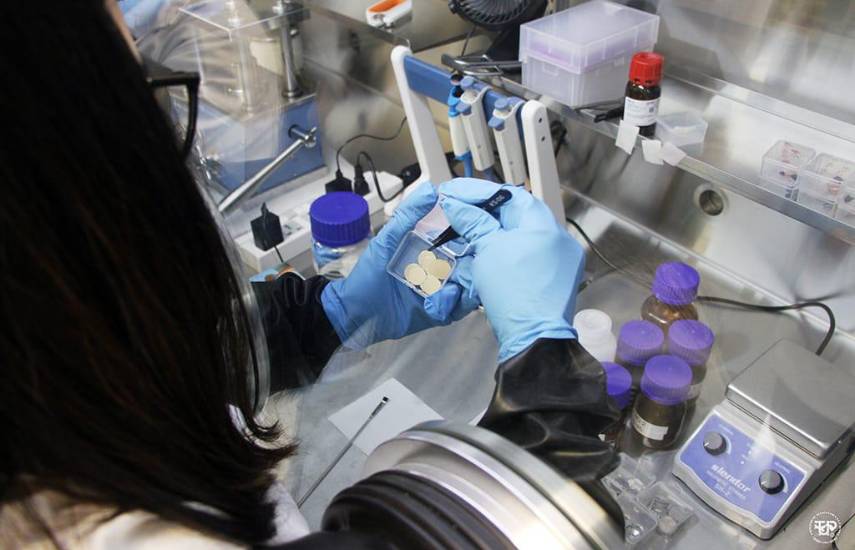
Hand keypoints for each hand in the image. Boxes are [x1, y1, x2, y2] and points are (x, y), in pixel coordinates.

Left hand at [321, 182, 479, 347]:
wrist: (356, 315)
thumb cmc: (366, 278)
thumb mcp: (385, 242)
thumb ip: (407, 216)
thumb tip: (430, 190)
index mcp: (429, 247)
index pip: (458, 235)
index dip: (471, 227)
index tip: (482, 220)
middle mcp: (440, 267)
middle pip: (469, 259)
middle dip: (476, 256)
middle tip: (480, 253)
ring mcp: (441, 290)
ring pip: (468, 282)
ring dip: (470, 280)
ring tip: (461, 278)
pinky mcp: (441, 311)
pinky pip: (459, 306)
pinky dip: (458, 302)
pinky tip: (446, 298)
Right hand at [439, 178, 584, 361]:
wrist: (533, 338)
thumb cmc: (515, 295)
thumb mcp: (487, 250)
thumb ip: (473, 222)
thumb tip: (456, 204)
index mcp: (546, 226)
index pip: (512, 196)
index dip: (481, 193)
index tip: (458, 193)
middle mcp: (558, 240)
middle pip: (517, 216)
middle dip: (486, 214)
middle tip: (459, 212)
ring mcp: (558, 262)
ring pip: (520, 238)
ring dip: (494, 234)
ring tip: (467, 234)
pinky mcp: (553, 280)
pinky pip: (526, 257)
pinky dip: (505, 253)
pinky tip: (486, 256)